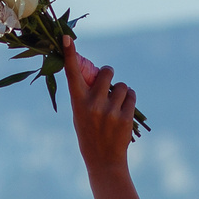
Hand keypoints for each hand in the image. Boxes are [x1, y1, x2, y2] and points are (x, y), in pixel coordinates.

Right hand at [64, 41, 136, 172]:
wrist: (104, 161)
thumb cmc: (89, 133)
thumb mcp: (80, 114)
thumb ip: (86, 94)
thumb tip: (98, 73)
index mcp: (77, 103)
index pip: (72, 74)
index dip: (70, 54)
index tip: (67, 37)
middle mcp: (93, 104)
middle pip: (107, 72)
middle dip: (110, 74)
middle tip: (108, 83)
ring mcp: (110, 111)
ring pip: (122, 85)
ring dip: (121, 91)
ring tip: (115, 105)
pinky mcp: (126, 117)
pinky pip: (131, 96)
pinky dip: (128, 100)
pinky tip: (123, 111)